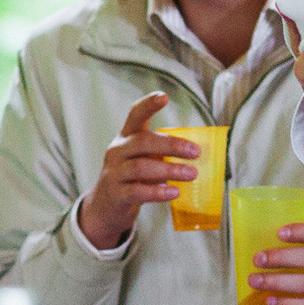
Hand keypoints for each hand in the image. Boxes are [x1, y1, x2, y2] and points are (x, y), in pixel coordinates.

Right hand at [77, 90, 202, 250]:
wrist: (104, 208)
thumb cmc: (131, 179)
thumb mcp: (142, 159)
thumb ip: (161, 152)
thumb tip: (199, 151)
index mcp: (126, 137)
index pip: (135, 115)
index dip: (148, 105)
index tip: (164, 97)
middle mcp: (117, 151)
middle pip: (142, 141)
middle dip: (172, 145)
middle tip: (195, 152)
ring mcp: (114, 173)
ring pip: (141, 167)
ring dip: (169, 170)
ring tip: (191, 174)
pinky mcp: (116, 195)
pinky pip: (137, 191)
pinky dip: (158, 192)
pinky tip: (174, 192)